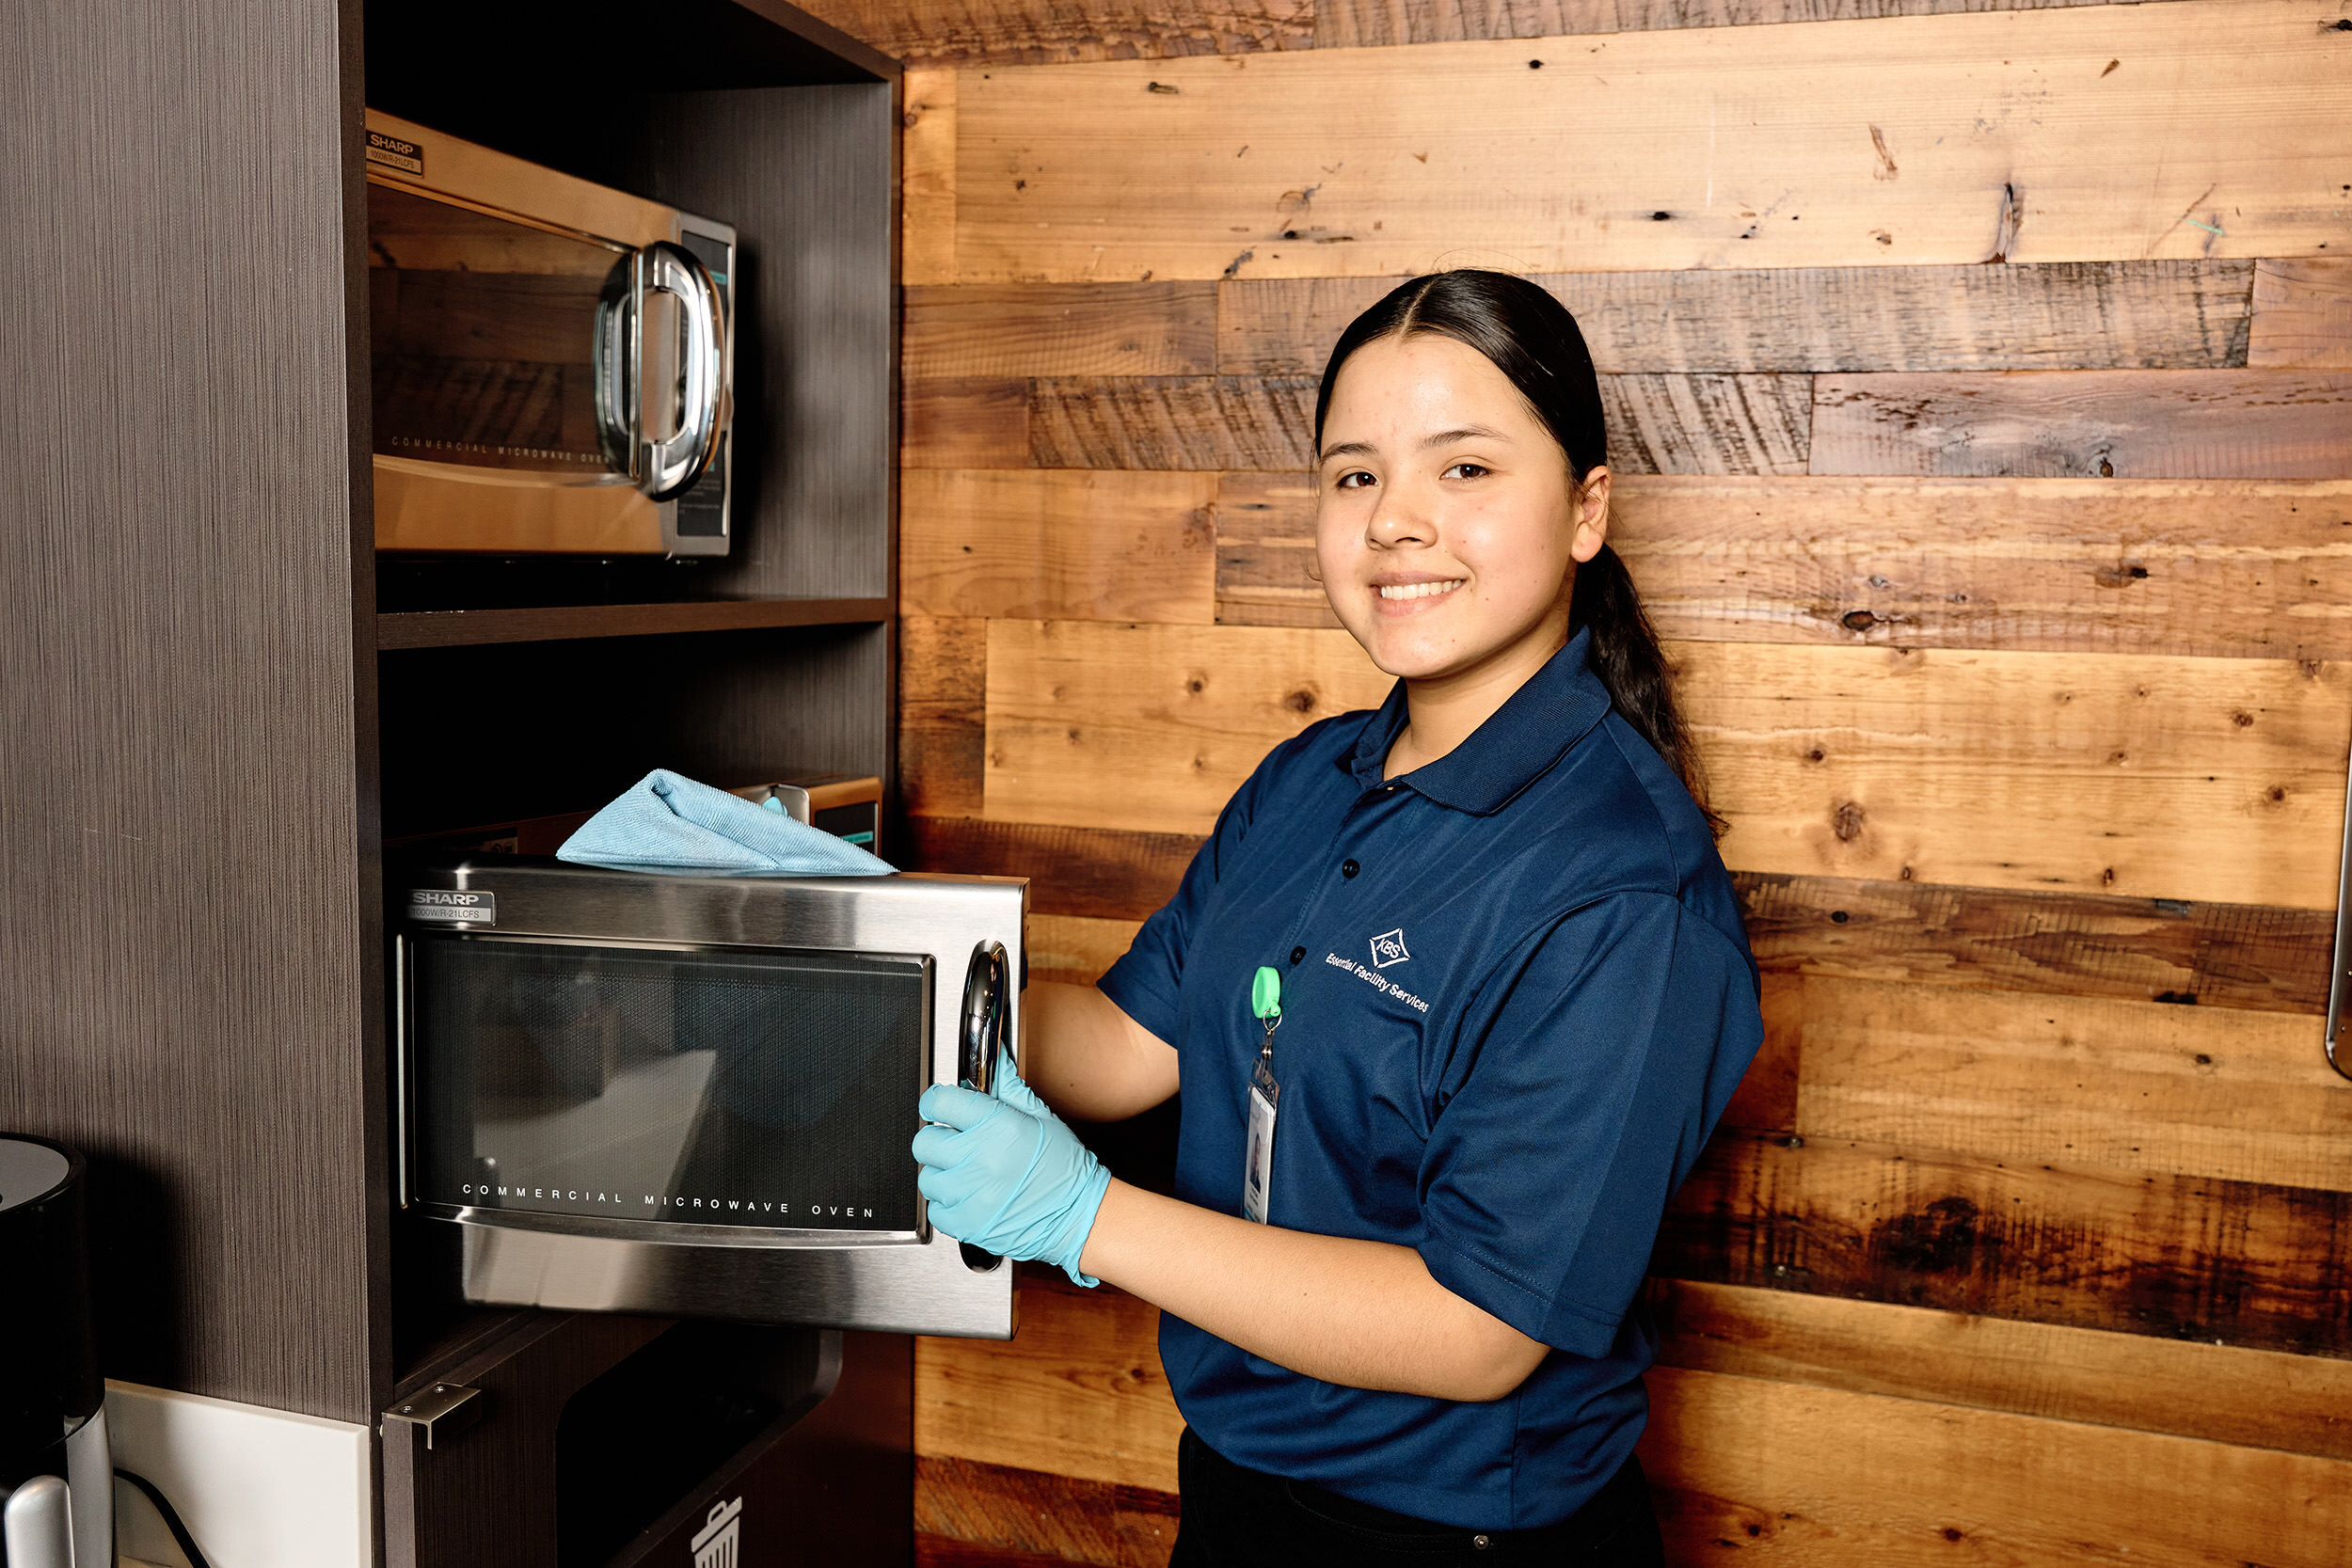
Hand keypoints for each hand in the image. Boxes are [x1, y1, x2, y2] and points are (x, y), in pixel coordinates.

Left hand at [912, 1054, 1111, 1286]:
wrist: (1077, 1216)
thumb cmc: (1063, 1170)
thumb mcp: (1041, 1118)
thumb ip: (1008, 1088)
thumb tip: (995, 1062)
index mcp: (997, 1126)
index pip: (940, 1102)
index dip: (937, 1101)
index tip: (940, 1106)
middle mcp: (979, 1159)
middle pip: (924, 1141)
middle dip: (938, 1139)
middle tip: (958, 1143)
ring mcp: (969, 1194)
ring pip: (927, 1177)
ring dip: (943, 1173)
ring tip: (968, 1174)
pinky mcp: (966, 1224)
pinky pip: (935, 1209)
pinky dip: (948, 1204)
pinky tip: (970, 1196)